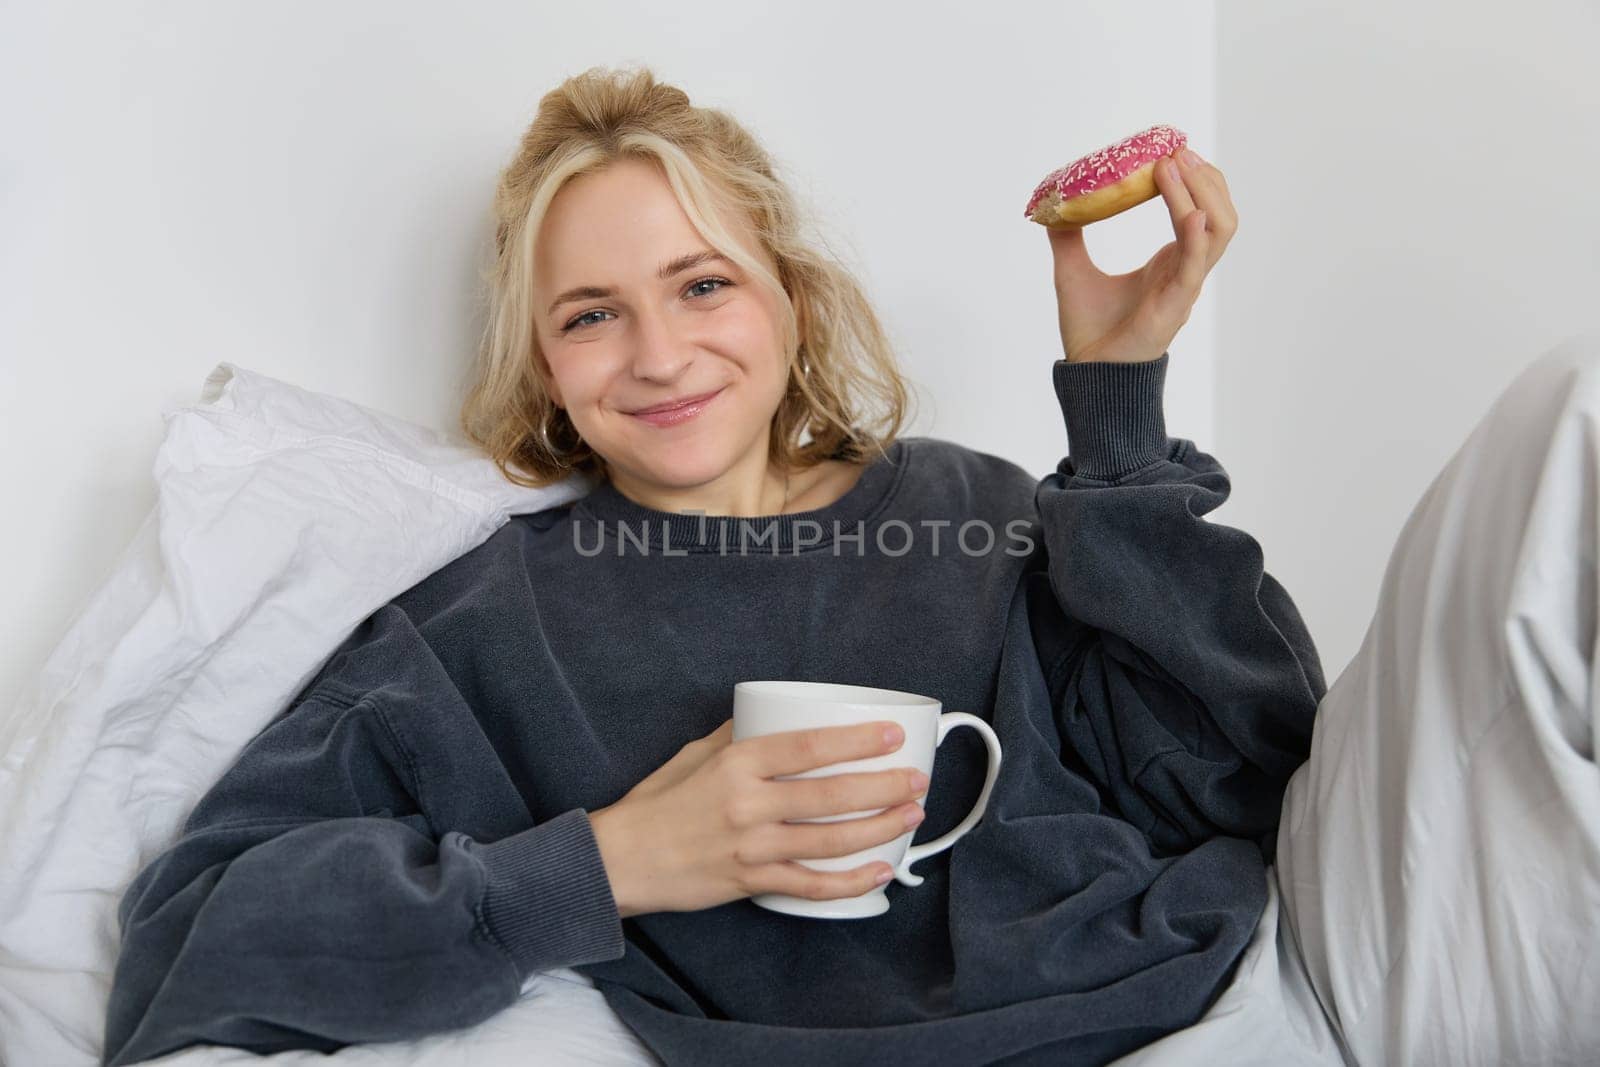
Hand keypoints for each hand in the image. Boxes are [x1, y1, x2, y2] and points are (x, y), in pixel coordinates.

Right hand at [588, 719, 928, 918]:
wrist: (622, 860)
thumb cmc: (658, 802)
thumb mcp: (695, 755)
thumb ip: (739, 736)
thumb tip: (774, 714)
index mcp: (737, 764)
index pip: (809, 747)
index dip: (857, 740)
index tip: (892, 733)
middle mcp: (748, 805)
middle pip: (831, 794)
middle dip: (884, 786)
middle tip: (916, 778)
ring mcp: (752, 848)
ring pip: (830, 840)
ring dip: (879, 829)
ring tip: (910, 817)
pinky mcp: (752, 883)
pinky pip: (812, 885)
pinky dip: (850, 882)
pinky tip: (879, 872)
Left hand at [1047, 148, 1236, 363]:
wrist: (1088, 373)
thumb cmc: (1090, 330)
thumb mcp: (1073, 270)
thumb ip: (1067, 237)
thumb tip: (1052, 204)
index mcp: (1171, 262)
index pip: (1200, 210)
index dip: (1193, 179)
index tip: (1171, 150)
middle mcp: (1185, 270)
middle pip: (1220, 213)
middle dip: (1205, 178)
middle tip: (1178, 150)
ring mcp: (1185, 286)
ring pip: (1218, 231)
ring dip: (1201, 194)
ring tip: (1175, 167)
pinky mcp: (1176, 304)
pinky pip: (1196, 265)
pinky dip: (1196, 236)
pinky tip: (1189, 213)